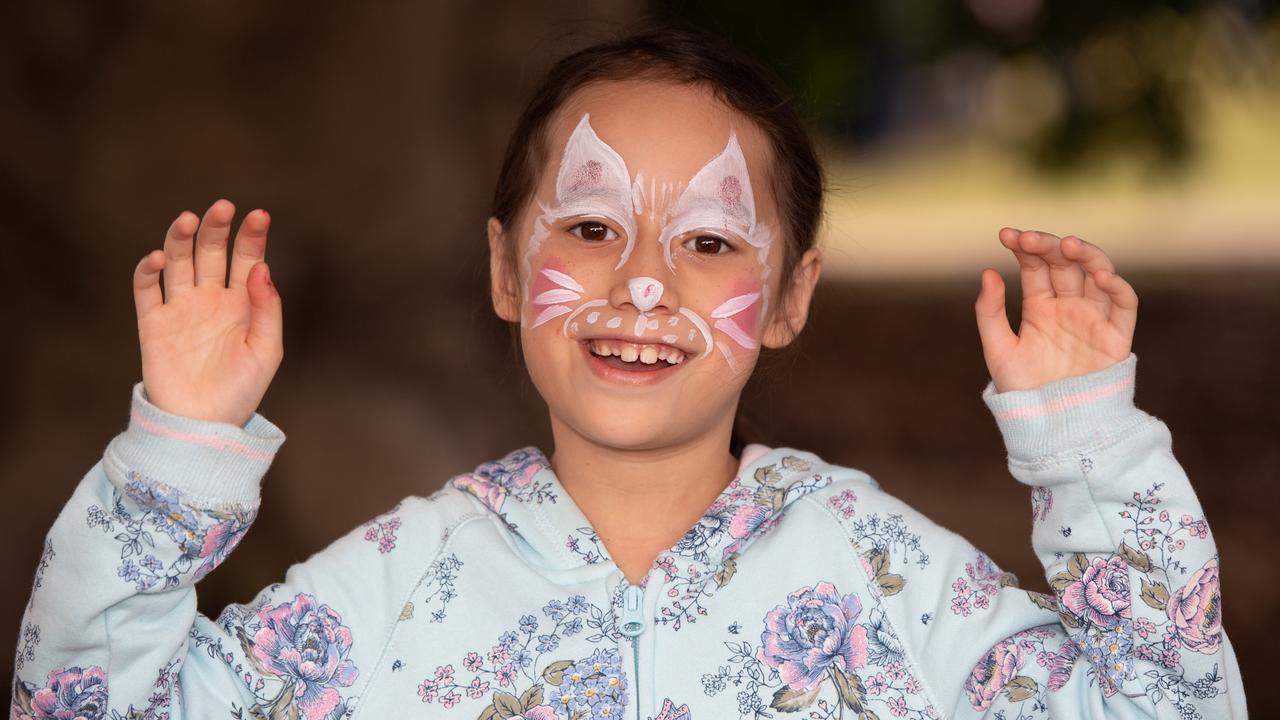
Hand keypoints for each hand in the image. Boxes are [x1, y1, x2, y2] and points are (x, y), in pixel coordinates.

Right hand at [132, 199, 282, 425]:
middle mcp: (210, 298)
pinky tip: (158, 259)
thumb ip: (267, 309)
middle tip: (222, 207)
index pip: (247, 258)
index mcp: (242, 303)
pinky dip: (148, 270)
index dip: (252, 235)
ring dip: (180, 238)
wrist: (202, 425)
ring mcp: (181, 308)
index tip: (258, 214)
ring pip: (177, 261)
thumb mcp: (266, 351)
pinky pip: (146, 289)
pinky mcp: (153, 322)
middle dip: (216, 227)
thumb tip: (262, 268)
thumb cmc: (240, 391)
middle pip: (211, 251)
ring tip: (188, 220)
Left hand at [975, 228, 1136, 392]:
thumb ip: (990, 313)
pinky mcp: (1116, 336)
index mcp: (1040, 307)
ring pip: (1096, 274)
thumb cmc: (1023, 391)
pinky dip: (1117, 286)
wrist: (1051, 426)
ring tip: (1067, 244)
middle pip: (1065, 264)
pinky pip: (1124, 305)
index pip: (1035, 267)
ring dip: (1086, 255)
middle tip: (1030, 238)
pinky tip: (1100, 276)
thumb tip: (988, 272)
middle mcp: (1068, 307)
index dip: (1024, 247)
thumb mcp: (998, 350)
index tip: (1007, 235)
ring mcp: (1093, 319)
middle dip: (1049, 246)